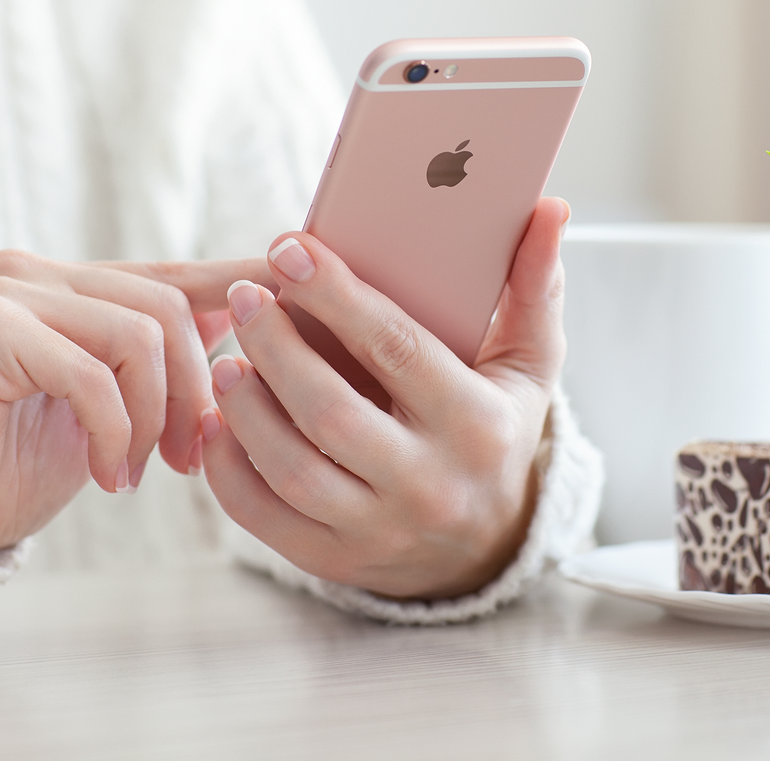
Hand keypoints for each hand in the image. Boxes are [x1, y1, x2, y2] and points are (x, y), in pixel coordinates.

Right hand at [0, 250, 271, 553]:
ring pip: (138, 334)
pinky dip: (114, 432)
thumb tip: (256, 319)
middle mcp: (33, 271)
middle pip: (165, 307)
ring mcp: (6, 295)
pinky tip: (105, 474)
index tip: (300, 305)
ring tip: (141, 471)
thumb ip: (165, 356)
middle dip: (196, 389)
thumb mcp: (113, 402)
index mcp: (69, 281)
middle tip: (190, 460)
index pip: (174, 276)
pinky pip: (91, 373)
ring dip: (156, 416)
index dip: (239, 291)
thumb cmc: (22, 460)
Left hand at [200, 198, 568, 599]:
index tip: (288, 248)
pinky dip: (229, 468)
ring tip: (227, 358)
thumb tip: (551, 207)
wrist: (484, 546)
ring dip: (247, 409)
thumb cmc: (496, 428)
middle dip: (278, 348)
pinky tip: (218, 419)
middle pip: (332, 412)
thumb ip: (534, 286)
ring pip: (293, 469)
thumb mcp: (528, 365)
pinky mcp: (334, 561)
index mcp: (477, 425)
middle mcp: (430, 485)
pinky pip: (265, 517)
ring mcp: (380, 530)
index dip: (336, 295)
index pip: (396, 350)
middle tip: (246, 297)